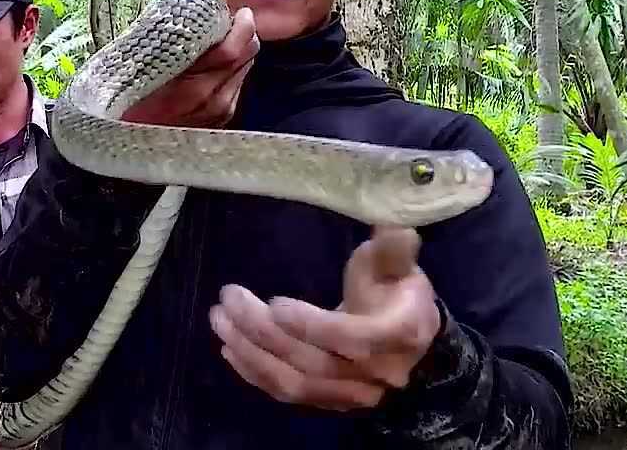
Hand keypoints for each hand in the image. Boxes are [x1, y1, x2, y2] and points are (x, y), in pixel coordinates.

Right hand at [120, 6, 258, 127]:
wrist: (131, 148)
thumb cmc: (128, 104)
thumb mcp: (139, 70)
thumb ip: (167, 45)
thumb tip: (189, 16)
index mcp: (191, 87)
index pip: (232, 50)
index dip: (241, 26)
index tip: (238, 12)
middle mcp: (212, 100)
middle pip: (248, 55)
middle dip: (242, 34)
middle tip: (225, 23)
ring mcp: (220, 110)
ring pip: (245, 68)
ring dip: (237, 52)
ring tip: (216, 44)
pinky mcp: (222, 117)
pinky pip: (236, 83)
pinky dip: (230, 70)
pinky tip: (211, 68)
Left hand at [209, 226, 440, 411]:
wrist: (407, 331)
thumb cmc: (393, 288)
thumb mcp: (394, 263)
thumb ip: (391, 249)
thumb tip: (391, 225)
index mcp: (400, 334)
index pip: (352, 338)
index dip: (311, 325)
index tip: (273, 303)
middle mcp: (379, 372)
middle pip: (313, 362)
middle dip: (264, 331)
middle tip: (228, 298)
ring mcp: (354, 394)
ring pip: (296, 383)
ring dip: (251, 353)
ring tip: (219, 320)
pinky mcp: (330, 402)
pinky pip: (289, 394)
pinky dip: (255, 372)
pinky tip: (230, 347)